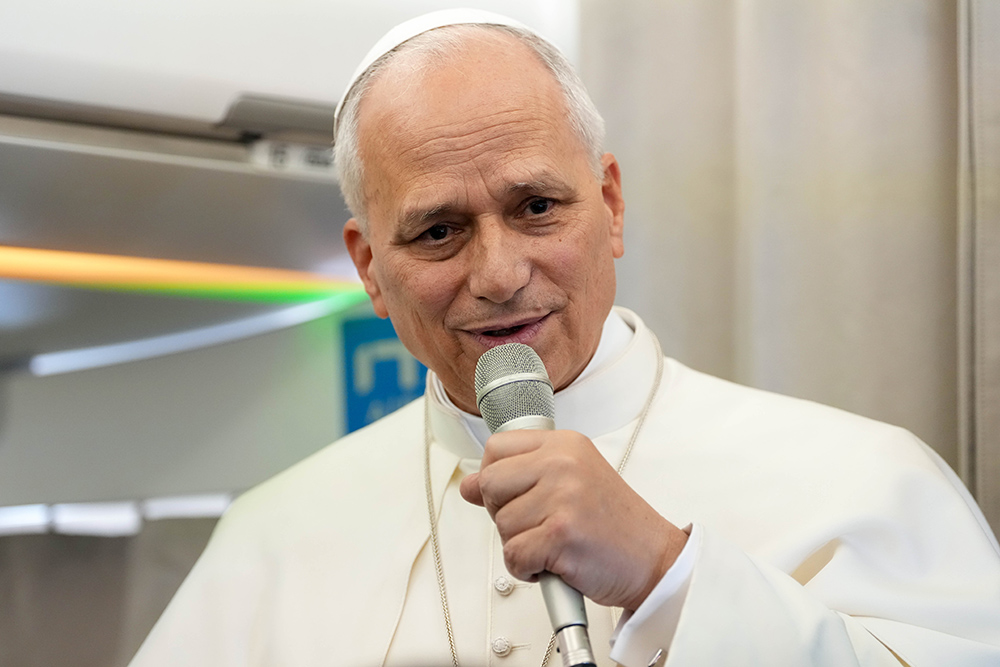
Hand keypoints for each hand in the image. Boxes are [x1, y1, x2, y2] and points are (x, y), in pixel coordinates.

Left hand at [459, 429, 687, 610]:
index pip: (496, 447)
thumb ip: (518, 478)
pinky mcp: (560, 532)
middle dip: (504, 513)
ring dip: (521, 545)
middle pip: (489, 484)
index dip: (496, 478)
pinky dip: (528, 569)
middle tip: (539, 524)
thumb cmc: (613, 525)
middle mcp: (563, 462)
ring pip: (500, 524)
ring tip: (555, 543)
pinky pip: (513, 555)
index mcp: (564, 444)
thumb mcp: (568, 483)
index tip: (517, 495)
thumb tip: (468, 485)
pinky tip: (554, 562)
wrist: (654, 560)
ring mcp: (562, 495)